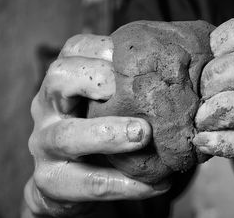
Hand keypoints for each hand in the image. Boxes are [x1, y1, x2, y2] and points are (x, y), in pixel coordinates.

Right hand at [24, 35, 169, 216]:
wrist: (71, 181)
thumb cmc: (100, 130)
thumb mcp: (108, 104)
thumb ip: (132, 88)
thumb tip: (188, 70)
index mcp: (65, 82)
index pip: (73, 50)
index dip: (102, 49)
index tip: (137, 59)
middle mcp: (48, 107)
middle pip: (58, 79)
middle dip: (96, 79)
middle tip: (133, 91)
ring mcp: (45, 145)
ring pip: (67, 136)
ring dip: (109, 134)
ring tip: (144, 135)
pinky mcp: (52, 182)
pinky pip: (88, 183)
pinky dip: (125, 184)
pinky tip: (157, 184)